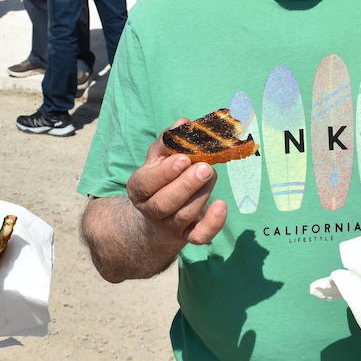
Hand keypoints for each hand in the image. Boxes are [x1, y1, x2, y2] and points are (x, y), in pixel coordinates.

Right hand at [124, 123, 227, 249]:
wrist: (158, 216)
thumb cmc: (161, 178)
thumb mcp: (158, 159)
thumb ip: (169, 142)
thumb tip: (183, 124)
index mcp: (139, 188)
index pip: (147, 182)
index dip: (165, 172)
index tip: (184, 158)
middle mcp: (151, 210)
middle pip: (165, 203)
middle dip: (186, 185)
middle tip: (205, 167)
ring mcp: (170, 225)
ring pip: (184, 215)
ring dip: (201, 194)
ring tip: (212, 173)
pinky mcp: (188, 236)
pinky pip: (199, 236)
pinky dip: (212, 224)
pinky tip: (221, 206)